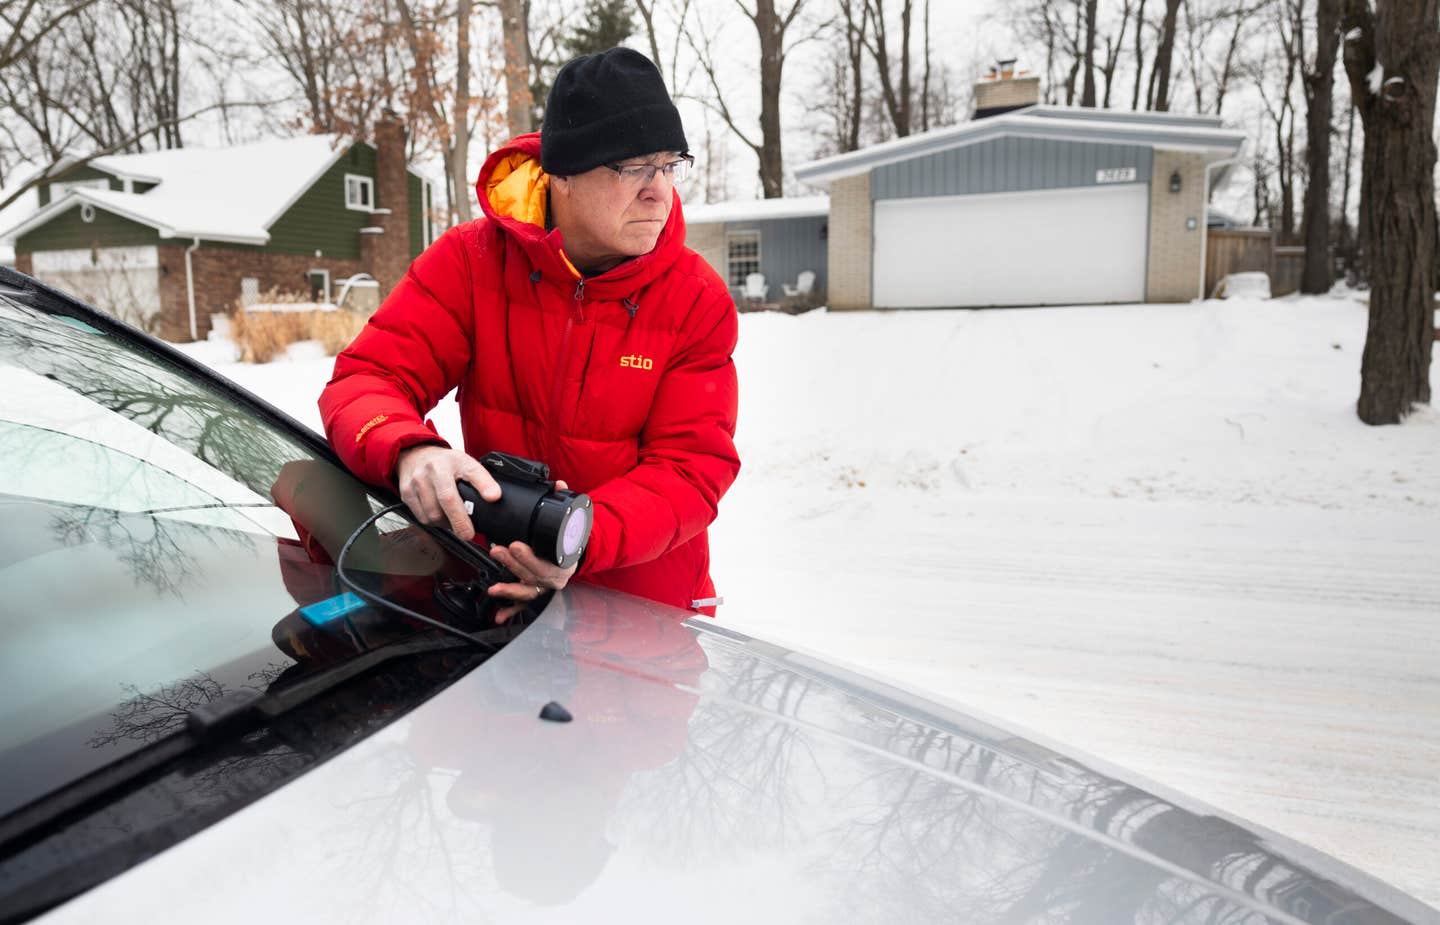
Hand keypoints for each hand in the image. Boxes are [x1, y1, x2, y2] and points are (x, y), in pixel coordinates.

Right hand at [395, 445, 498, 541]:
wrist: (415, 455)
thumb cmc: (444, 463)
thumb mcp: (467, 463)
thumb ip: (482, 479)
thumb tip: (495, 497)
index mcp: (448, 463)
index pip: (466, 477)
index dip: (475, 496)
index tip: (485, 510)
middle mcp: (430, 472)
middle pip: (445, 502)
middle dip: (458, 522)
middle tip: (468, 533)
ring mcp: (415, 483)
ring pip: (432, 515)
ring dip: (445, 523)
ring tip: (453, 520)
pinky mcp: (406, 495)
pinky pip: (422, 518)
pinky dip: (433, 522)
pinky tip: (440, 515)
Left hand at [488, 482, 577, 623]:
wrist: (577, 553)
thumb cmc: (572, 540)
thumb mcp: (574, 522)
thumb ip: (565, 502)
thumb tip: (559, 485)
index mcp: (565, 562)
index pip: (547, 563)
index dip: (530, 556)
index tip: (515, 545)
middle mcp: (555, 578)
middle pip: (533, 575)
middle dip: (514, 565)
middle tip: (498, 551)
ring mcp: (544, 587)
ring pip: (527, 590)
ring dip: (510, 588)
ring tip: (494, 587)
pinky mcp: (535, 593)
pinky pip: (523, 604)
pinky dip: (511, 609)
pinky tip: (499, 614)